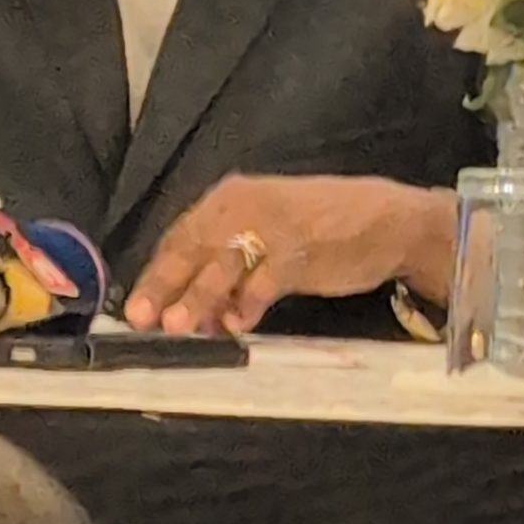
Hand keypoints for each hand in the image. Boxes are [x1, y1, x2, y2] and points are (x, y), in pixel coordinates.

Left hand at [124, 175, 456, 337]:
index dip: (158, 271)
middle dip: (165, 285)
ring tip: (176, 328)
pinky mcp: (300, 250)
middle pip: (193, 247)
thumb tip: (197, 312)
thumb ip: (232, 269)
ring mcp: (273, 226)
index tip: (137, 305)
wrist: (387, 219)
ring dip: (197, 297)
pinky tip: (236, 325)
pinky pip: (263, 281)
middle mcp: (245, 205)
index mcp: (231, 196)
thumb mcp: (268, 236)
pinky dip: (246, 304)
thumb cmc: (322, 228)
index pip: (182, 234)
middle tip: (141, 319)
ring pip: (222, 264)